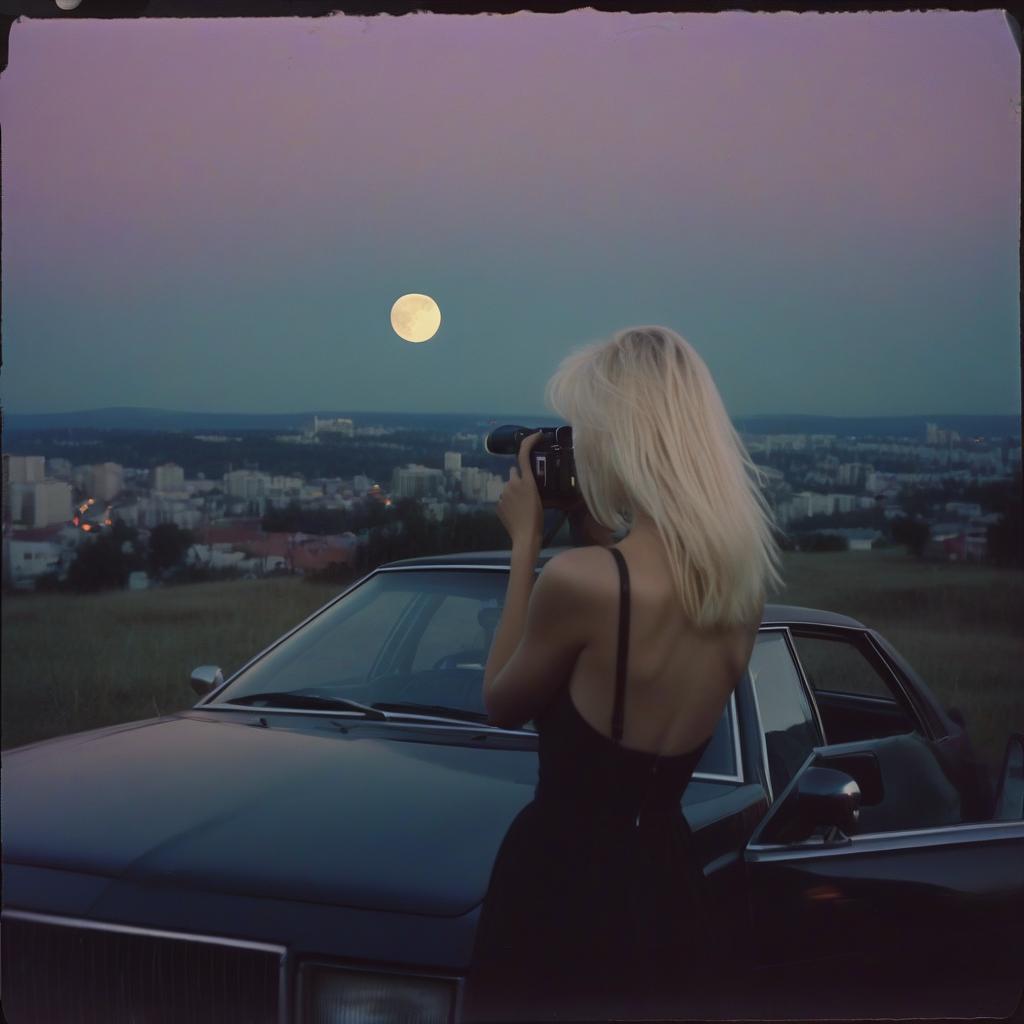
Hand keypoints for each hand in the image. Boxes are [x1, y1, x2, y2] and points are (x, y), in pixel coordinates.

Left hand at [496, 430, 544, 547]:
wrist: (525, 536)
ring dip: (514, 492)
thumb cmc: (537, 518)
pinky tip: (516, 513)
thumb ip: (529, 486)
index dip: (529, 441)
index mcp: (526, 481)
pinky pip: (504, 498)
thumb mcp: (540, 499)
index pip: (524, 454)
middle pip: (514, 473)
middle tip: (528, 492)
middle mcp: (512, 483)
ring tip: (523, 507)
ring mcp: (503, 494)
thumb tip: (522, 481)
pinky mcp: (498, 504)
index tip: (536, 435)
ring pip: (509, 487)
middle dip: (519, 478)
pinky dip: (509, 503)